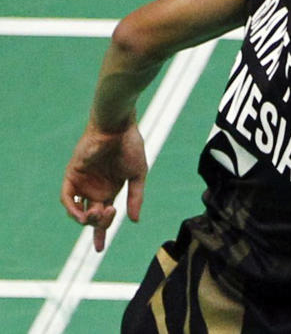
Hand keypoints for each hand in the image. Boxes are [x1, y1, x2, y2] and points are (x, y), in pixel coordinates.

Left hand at [61, 121, 146, 251]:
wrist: (118, 126)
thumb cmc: (131, 146)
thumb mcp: (138, 175)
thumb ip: (135, 197)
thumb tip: (135, 220)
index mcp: (111, 189)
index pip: (104, 217)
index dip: (100, 234)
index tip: (99, 249)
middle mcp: (95, 188)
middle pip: (92, 217)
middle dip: (99, 224)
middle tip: (110, 215)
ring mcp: (83, 182)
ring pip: (78, 210)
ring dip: (87, 217)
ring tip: (100, 212)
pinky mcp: (73, 174)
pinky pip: (66, 197)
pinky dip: (71, 207)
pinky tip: (81, 212)